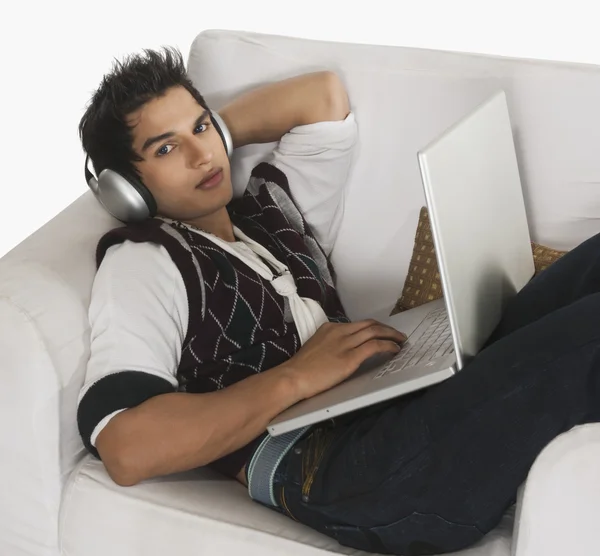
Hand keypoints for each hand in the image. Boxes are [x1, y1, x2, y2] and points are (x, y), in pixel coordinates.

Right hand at [281, 320, 406, 400]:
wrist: (293, 377)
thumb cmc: (300, 369)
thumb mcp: (315, 348)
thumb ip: (329, 346)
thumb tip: (342, 352)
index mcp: (329, 328)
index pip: (357, 324)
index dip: (373, 327)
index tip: (381, 332)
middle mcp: (339, 332)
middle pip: (369, 324)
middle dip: (386, 328)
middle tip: (396, 334)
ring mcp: (345, 343)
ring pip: (375, 332)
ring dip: (391, 335)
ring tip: (400, 341)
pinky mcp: (350, 357)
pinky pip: (375, 346)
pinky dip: (388, 345)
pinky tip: (395, 349)